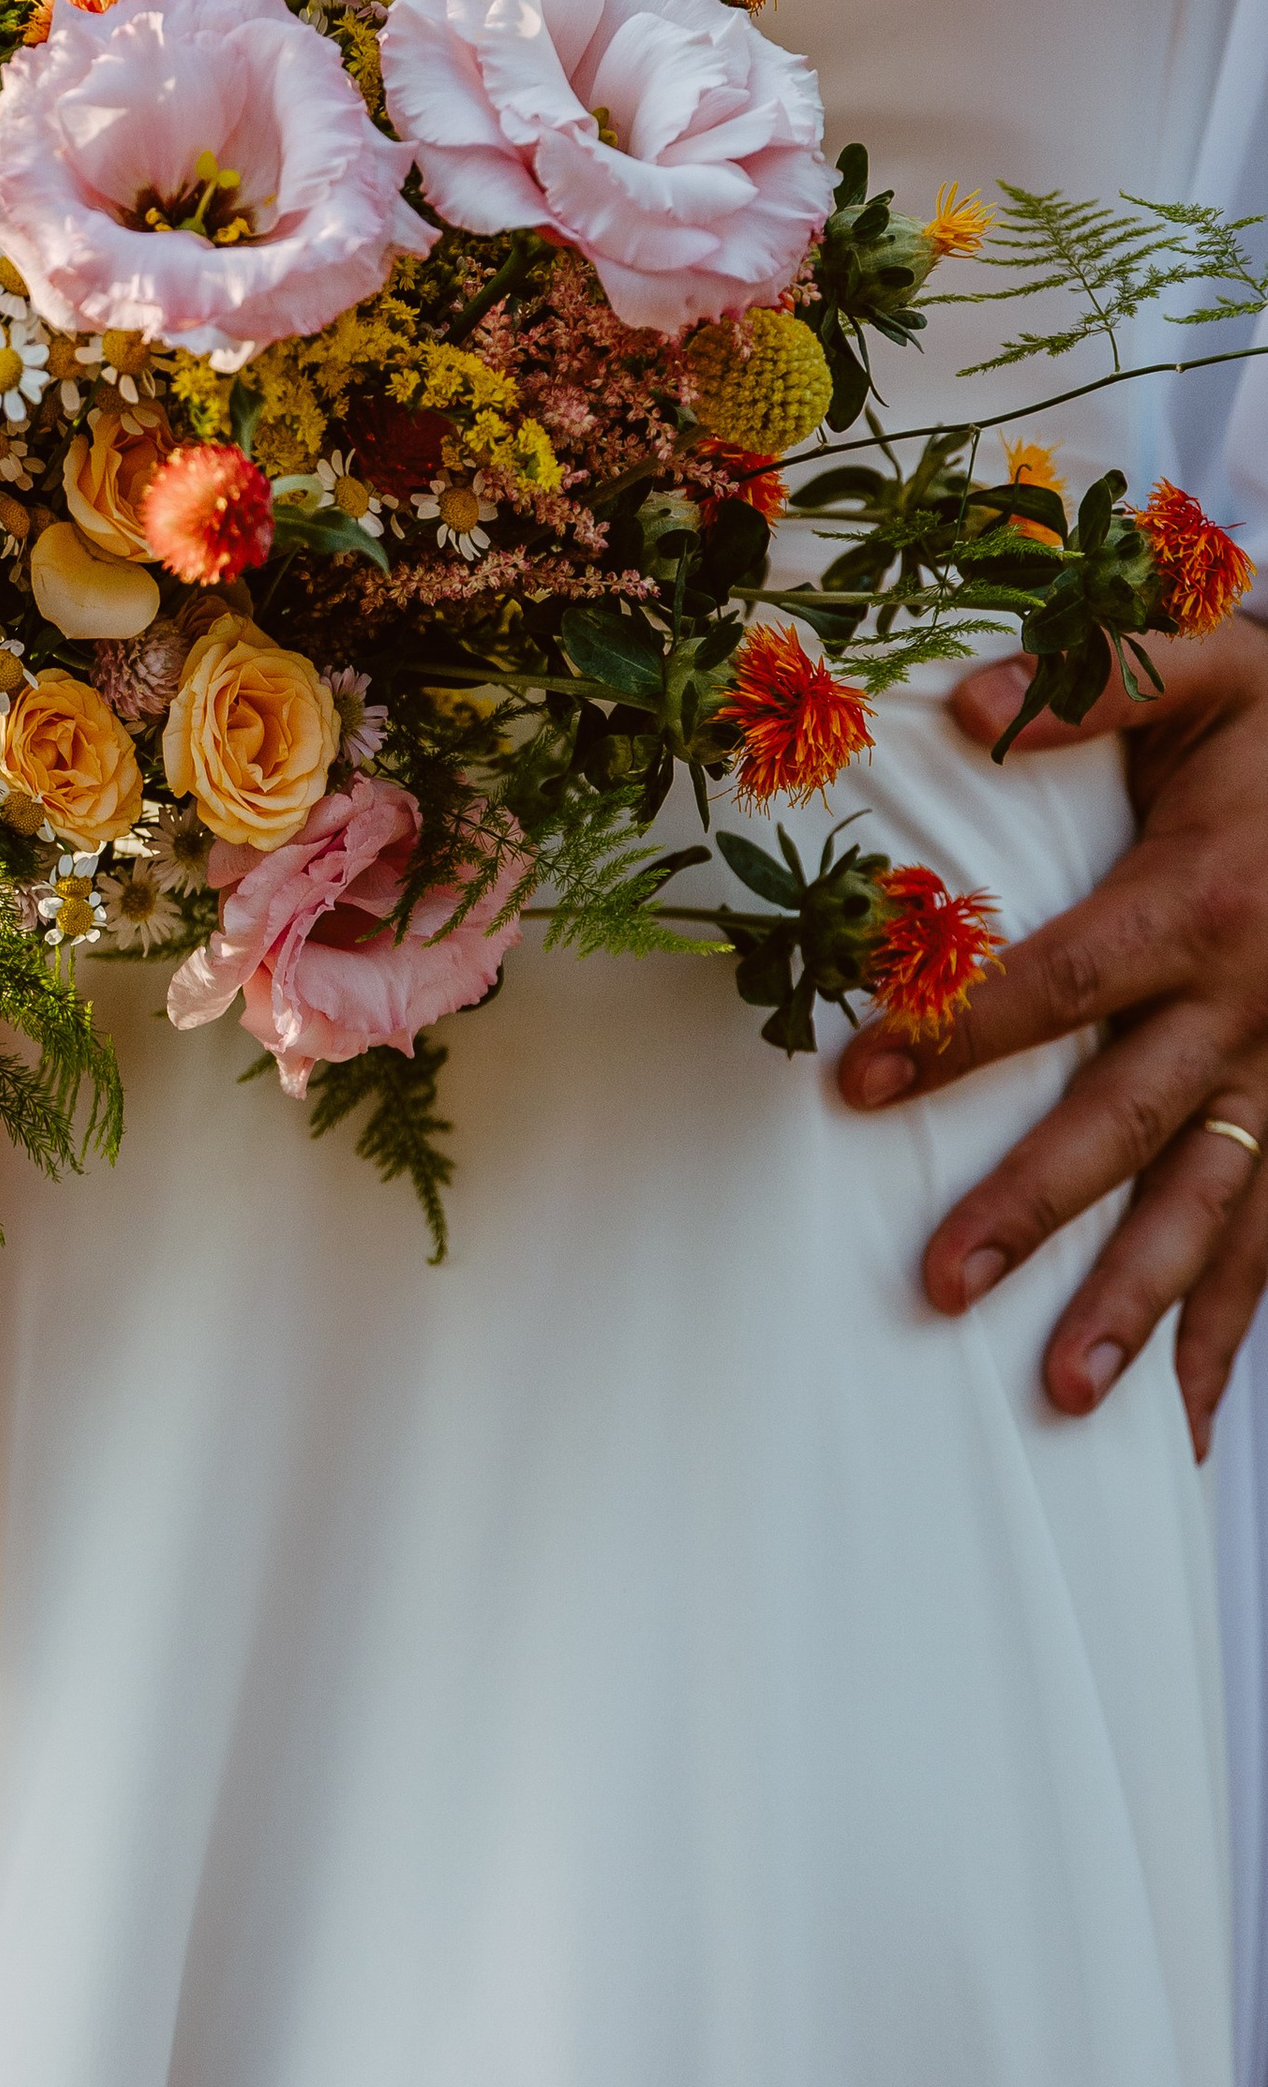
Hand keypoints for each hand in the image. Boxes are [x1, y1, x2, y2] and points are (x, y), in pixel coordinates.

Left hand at [835, 625, 1267, 1453]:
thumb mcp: (1218, 664)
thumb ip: (1096, 678)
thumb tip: (960, 702)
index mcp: (1202, 903)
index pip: (1058, 983)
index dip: (957, 1035)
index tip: (857, 1086)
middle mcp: (1253, 1010)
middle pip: (1127, 1124)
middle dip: (1036, 1208)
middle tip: (941, 1284)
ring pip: (1217, 1210)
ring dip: (1145, 1306)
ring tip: (1068, 1396)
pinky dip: (1243, 1333)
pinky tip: (1195, 1422)